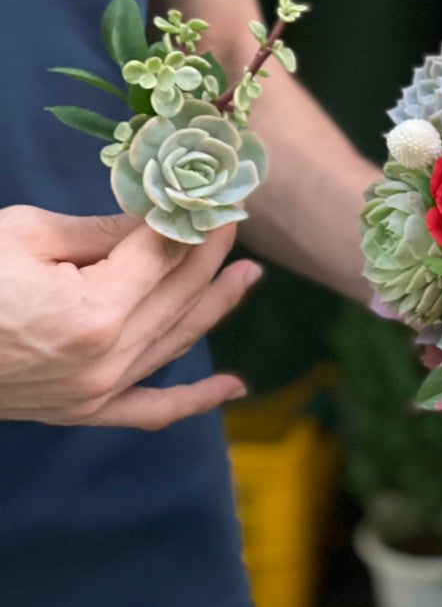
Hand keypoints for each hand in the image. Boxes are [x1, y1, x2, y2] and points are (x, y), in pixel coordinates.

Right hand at [0, 205, 261, 429]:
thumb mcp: (26, 234)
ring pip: (176, 341)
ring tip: (249, 275)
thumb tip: (155, 216)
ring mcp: (95, 394)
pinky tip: (232, 388)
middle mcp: (106, 360)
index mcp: (95, 312)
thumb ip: (102, 231)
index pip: (165, 255)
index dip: (194, 220)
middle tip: (235, 220)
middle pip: (179, 295)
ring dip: (217, 306)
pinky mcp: (80, 412)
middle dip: (211, 253)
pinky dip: (194, 400)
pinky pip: (150, 410)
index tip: (216, 193)